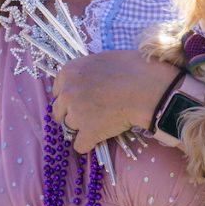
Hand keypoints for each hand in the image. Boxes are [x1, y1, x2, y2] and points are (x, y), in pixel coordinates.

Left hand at [51, 50, 179, 154]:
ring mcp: (75, 114)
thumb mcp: (102, 60)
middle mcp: (67, 93)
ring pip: (70, 128)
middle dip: (72, 114)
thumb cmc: (132, 69)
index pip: (57, 91)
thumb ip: (87, 72)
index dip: (70, 97)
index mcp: (69, 72)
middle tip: (90, 114)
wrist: (147, 88)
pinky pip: (80, 145)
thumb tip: (87, 81)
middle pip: (59, 112)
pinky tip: (101, 137)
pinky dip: (90, 143)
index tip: (83, 100)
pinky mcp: (87, 133)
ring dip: (83, 128)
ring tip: (102, 123)